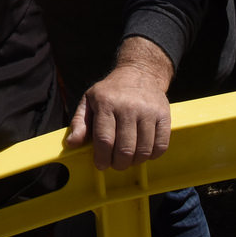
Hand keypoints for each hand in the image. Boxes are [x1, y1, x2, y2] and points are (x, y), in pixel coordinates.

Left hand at [66, 47, 172, 169]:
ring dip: (135, 162)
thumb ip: (79, 123)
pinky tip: (144, 152)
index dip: (102, 158)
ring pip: (143, 150)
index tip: (101, 165)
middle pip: (125, 149)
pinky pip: (161, 145)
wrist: (140, 72)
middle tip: (115, 164)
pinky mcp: (164, 115)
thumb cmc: (111, 91)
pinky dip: (152, 155)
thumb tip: (71, 143)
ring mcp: (148, 111)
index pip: (104, 140)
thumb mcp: (89, 101)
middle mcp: (128, 107)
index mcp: (106, 103)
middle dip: (118, 164)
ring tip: (129, 159)